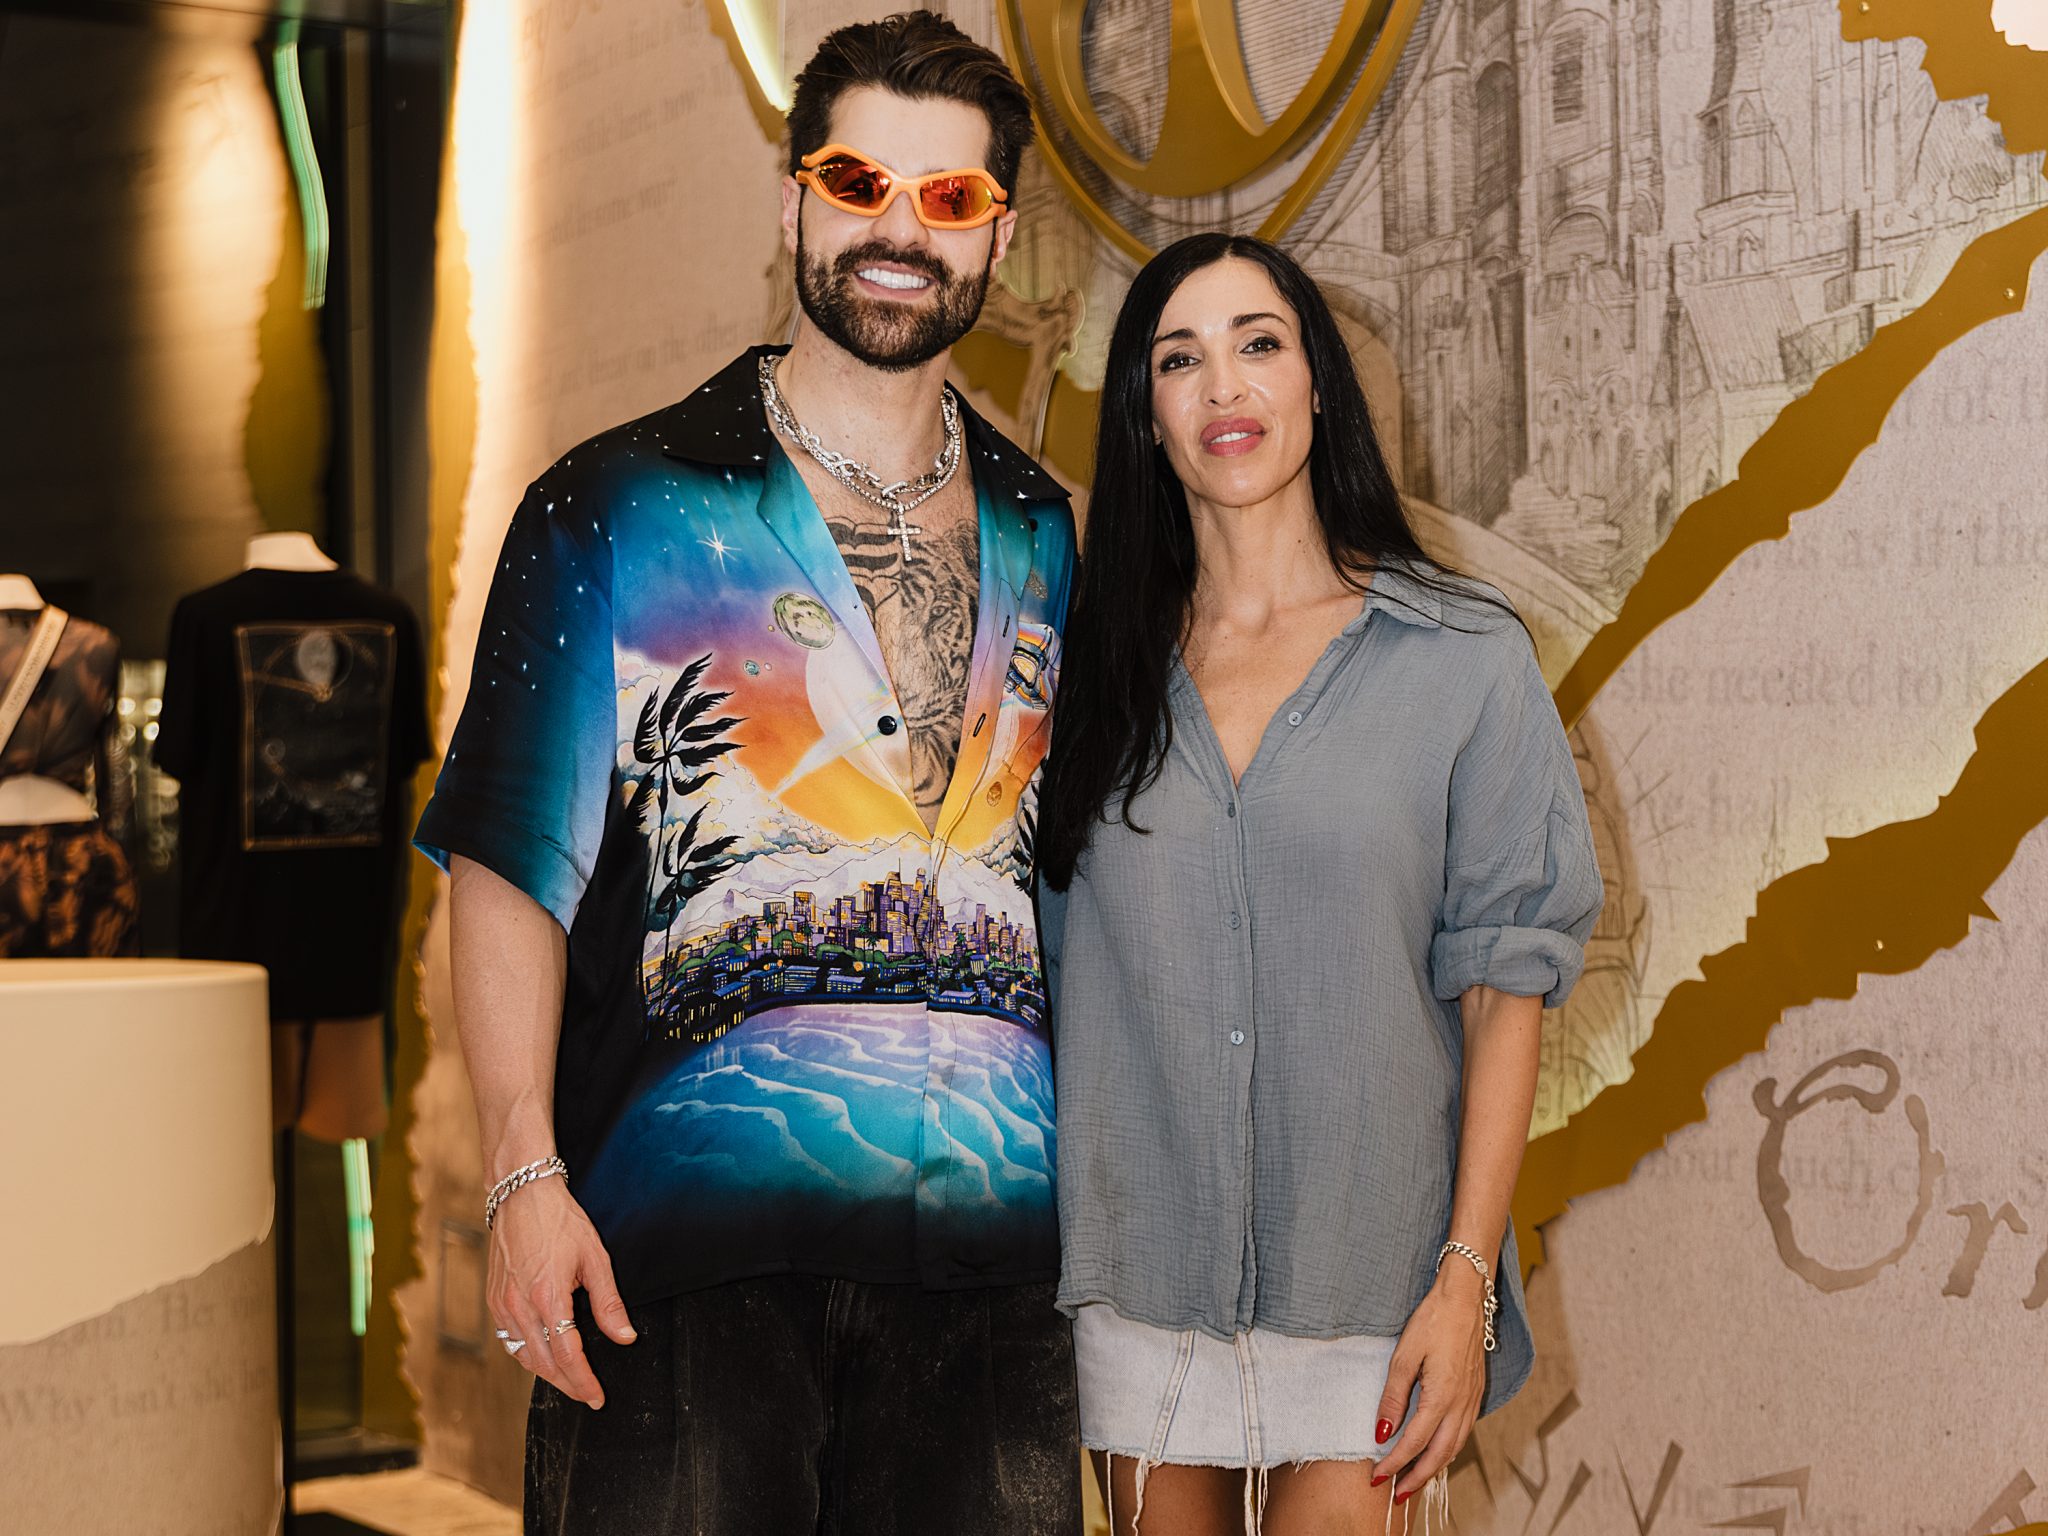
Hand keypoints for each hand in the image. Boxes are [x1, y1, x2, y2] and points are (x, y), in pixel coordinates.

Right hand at [487, 1175, 635, 1408]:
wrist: (522, 1196)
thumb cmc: (560, 1221)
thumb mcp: (595, 1259)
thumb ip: (609, 1303)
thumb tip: (625, 1337)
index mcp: (548, 1297)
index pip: (567, 1356)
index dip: (584, 1381)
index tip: (597, 1397)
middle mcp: (520, 1307)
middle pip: (544, 1364)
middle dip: (568, 1385)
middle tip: (587, 1395)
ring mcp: (502, 1305)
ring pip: (524, 1357)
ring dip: (548, 1374)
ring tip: (570, 1381)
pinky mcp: (494, 1301)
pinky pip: (509, 1341)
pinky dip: (527, 1356)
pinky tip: (543, 1358)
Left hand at [1372, 1260, 1487, 1500]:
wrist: (1466, 1297)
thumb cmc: (1433, 1320)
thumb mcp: (1404, 1355)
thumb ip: (1393, 1396)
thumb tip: (1380, 1431)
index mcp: (1442, 1397)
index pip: (1414, 1442)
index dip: (1394, 1463)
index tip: (1376, 1476)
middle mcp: (1462, 1404)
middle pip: (1439, 1455)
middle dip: (1417, 1478)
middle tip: (1396, 1495)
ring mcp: (1472, 1400)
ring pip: (1455, 1447)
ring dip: (1434, 1468)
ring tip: (1414, 1481)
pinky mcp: (1476, 1393)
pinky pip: (1463, 1433)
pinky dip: (1448, 1450)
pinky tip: (1437, 1452)